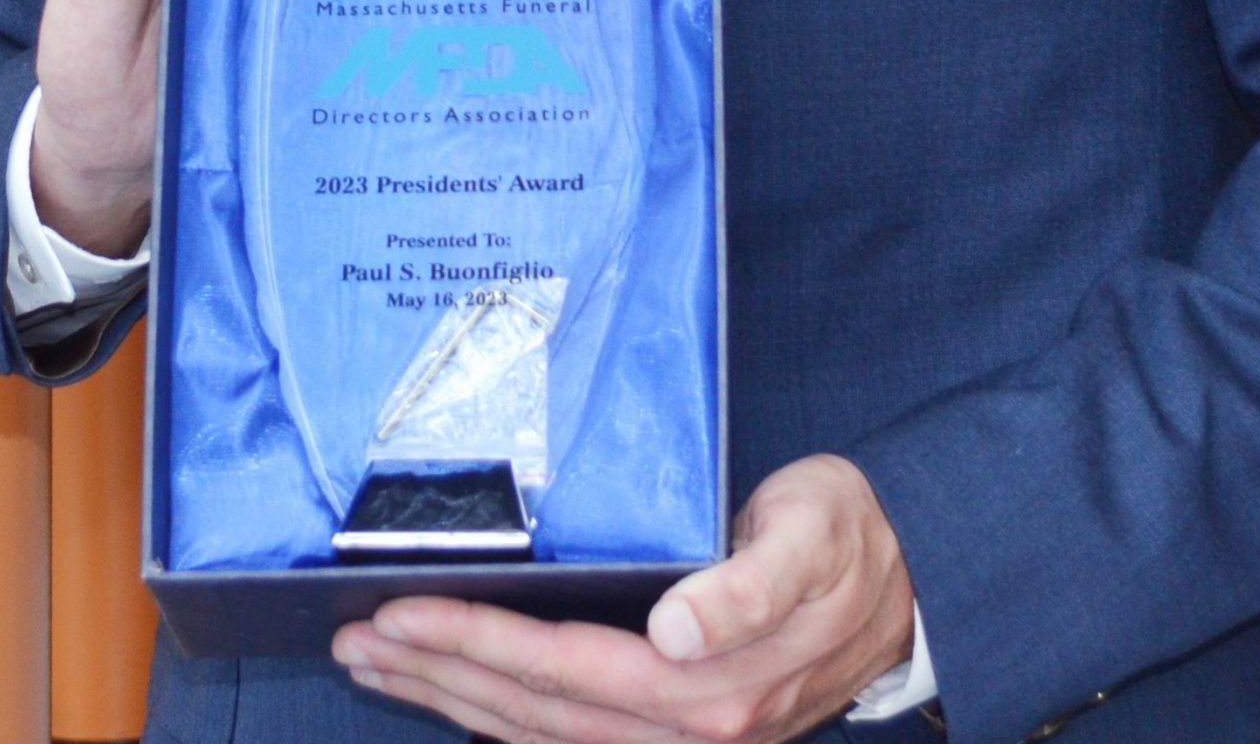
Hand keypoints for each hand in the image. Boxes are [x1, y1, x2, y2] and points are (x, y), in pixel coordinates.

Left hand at [332, 454, 915, 743]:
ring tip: (375, 661)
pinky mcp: (673, 732)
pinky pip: (564, 733)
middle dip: (437, 674)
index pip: (563, 669)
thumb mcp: (812, 536)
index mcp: (712, 687)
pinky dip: (497, 715)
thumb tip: (678, 633)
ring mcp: (678, 743)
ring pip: (538, 733)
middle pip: (533, 711)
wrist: (906, 586)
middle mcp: (686, 732)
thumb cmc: (849, 540)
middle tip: (353, 637)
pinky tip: (455, 691)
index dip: (477, 643)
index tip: (402, 611)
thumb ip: (749, 588)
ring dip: (451, 699)